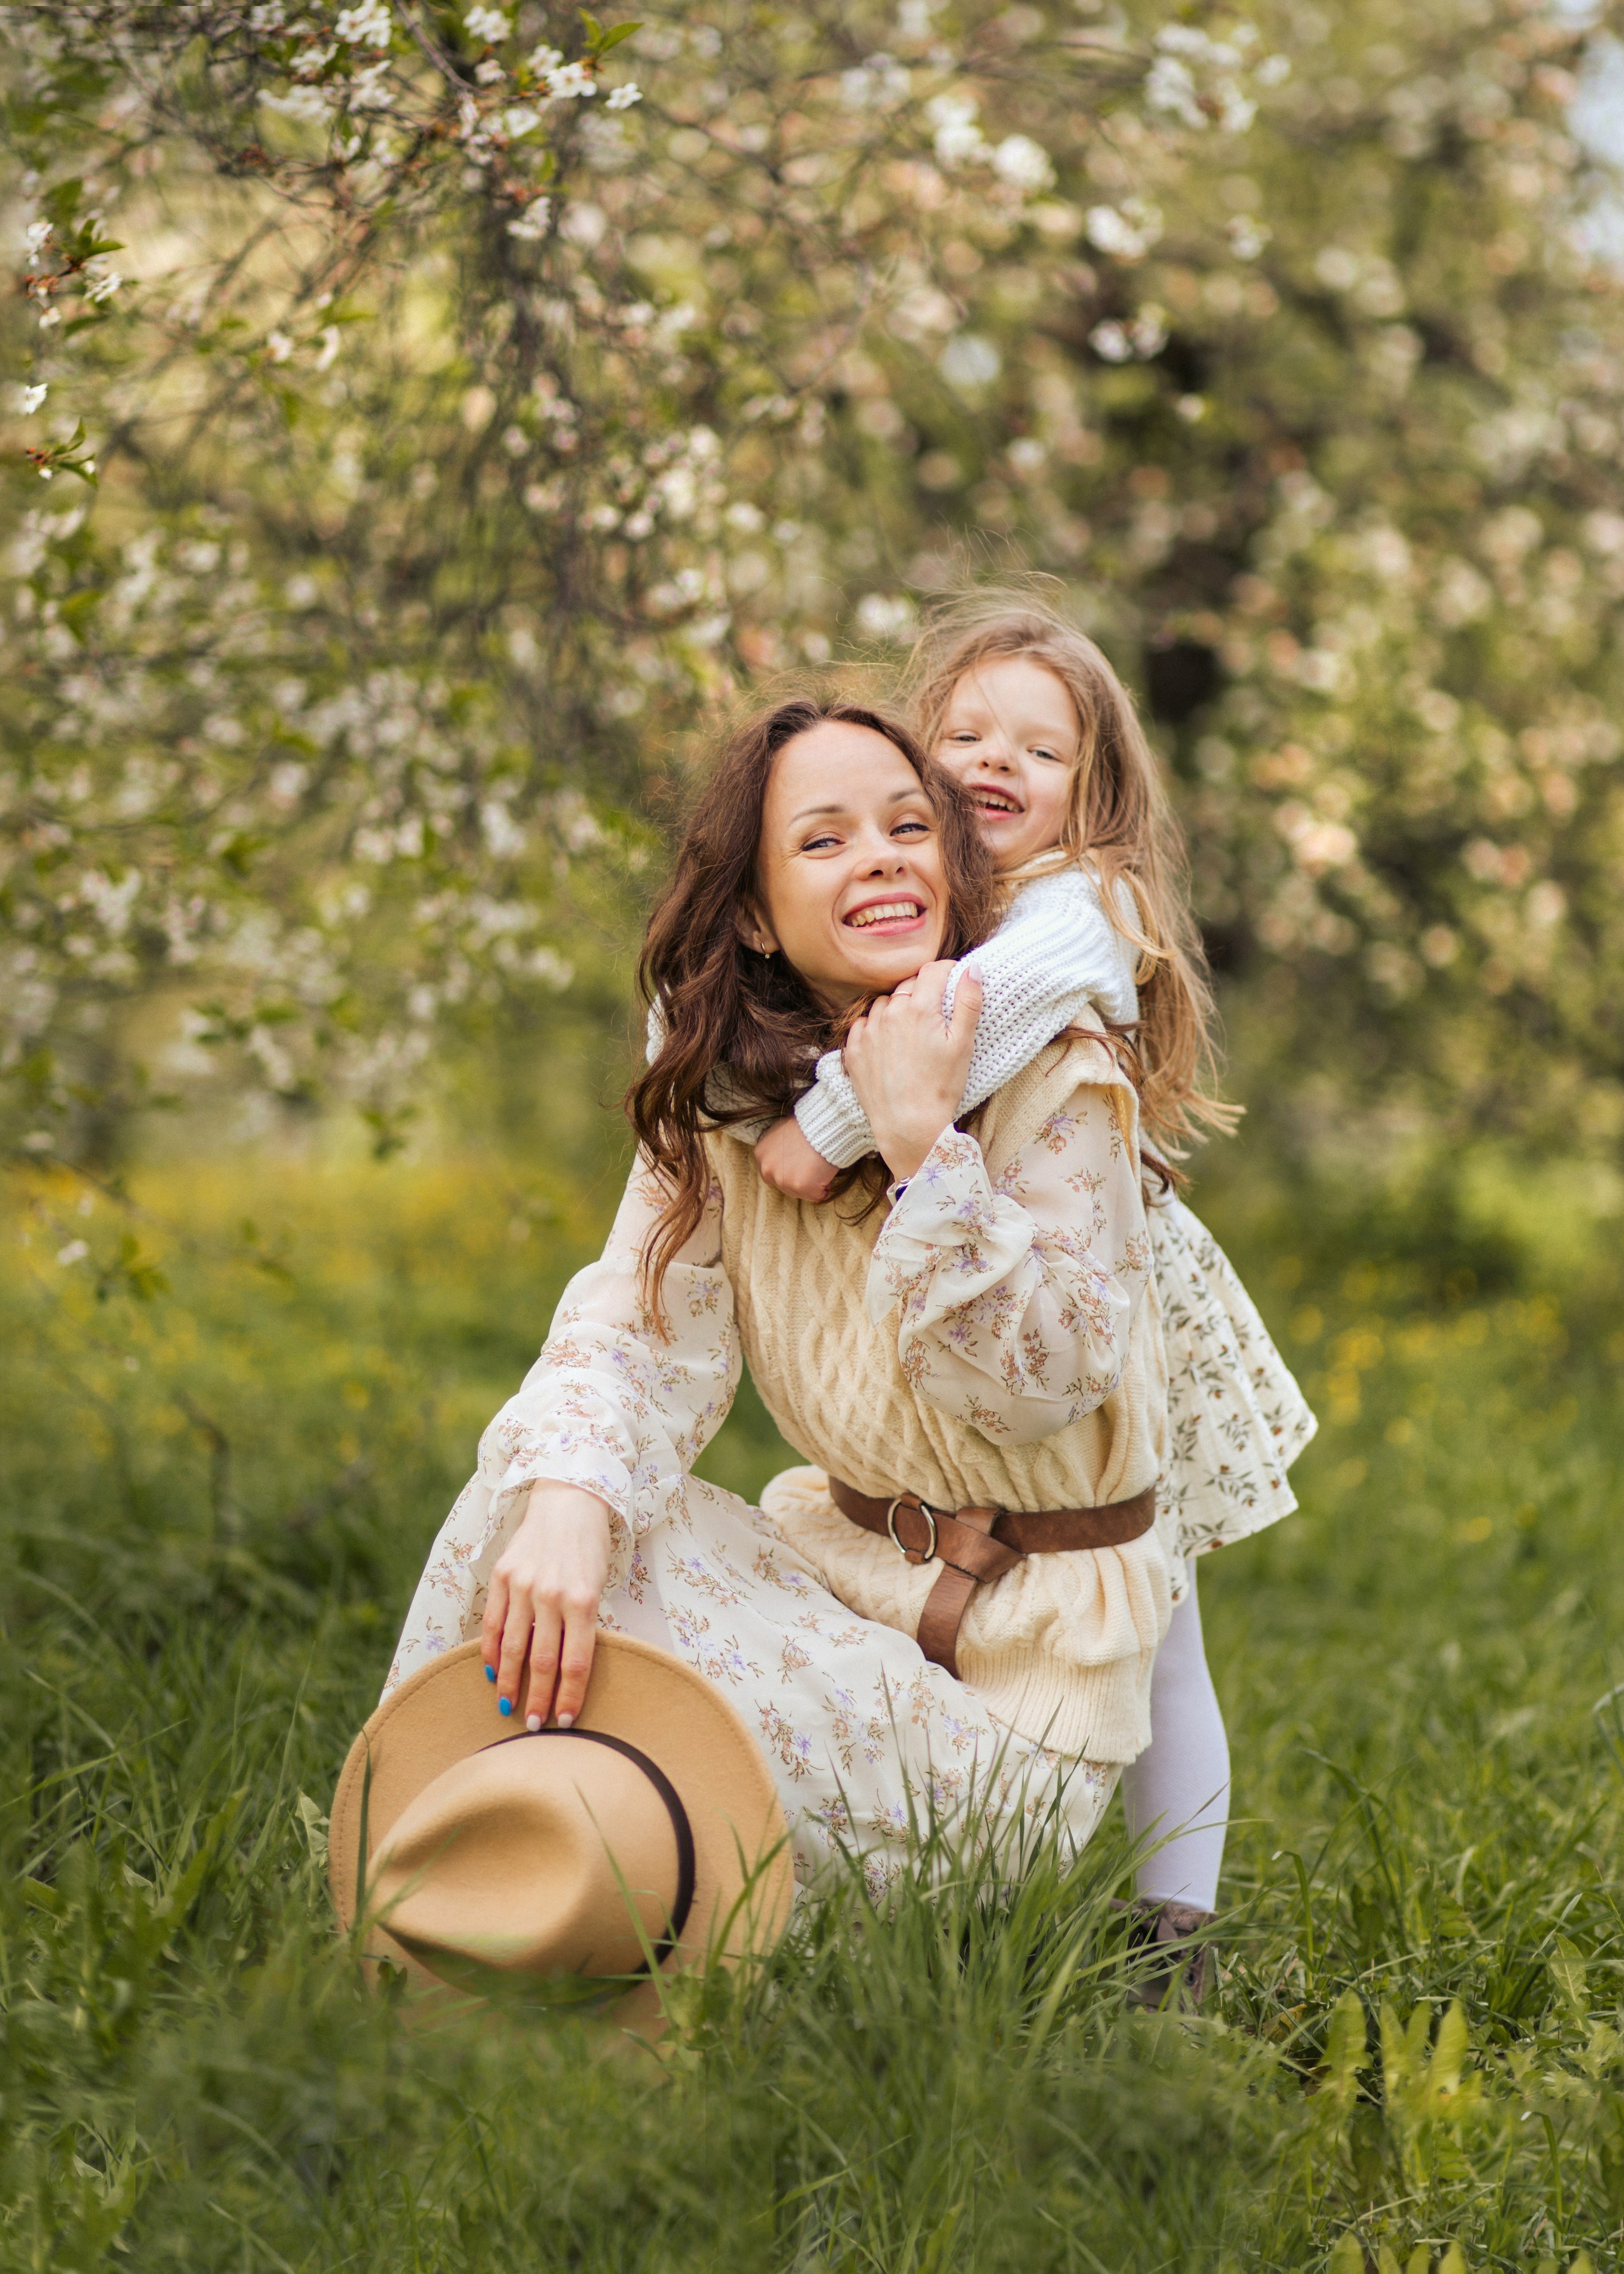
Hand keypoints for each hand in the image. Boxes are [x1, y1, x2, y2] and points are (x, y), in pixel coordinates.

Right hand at [481, 1482, 611, 1728]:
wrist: (569, 1499)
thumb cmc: (591, 1548)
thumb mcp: (598, 1585)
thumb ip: (583, 1624)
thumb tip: (567, 1671)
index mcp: (583, 1600)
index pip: (575, 1663)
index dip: (569, 1697)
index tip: (565, 1722)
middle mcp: (551, 1594)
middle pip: (542, 1662)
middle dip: (538, 1699)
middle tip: (534, 1727)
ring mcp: (523, 1585)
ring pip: (512, 1647)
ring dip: (509, 1683)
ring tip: (508, 1707)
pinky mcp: (502, 1576)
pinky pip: (492, 1623)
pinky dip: (490, 1651)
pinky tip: (491, 1672)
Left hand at [755, 1115, 836, 1201]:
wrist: (822, 1125)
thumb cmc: (806, 1125)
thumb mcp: (781, 1132)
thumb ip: (776, 1148)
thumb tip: (782, 1156)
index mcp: (760, 1154)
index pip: (771, 1173)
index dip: (788, 1170)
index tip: (799, 1164)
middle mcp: (767, 1169)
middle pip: (785, 1185)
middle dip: (799, 1179)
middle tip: (812, 1165)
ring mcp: (784, 1180)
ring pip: (800, 1192)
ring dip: (812, 1184)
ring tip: (819, 1166)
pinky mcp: (802, 1187)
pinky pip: (816, 1195)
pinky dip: (824, 1187)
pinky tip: (825, 1172)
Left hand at [843, 962, 981, 1182]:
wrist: (908, 1127)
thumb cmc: (941, 1088)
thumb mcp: (963, 1045)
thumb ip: (968, 1002)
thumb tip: (974, 969)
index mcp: (920, 1008)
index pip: (933, 970)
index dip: (947, 972)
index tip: (953, 982)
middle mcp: (889, 1013)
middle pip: (908, 986)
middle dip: (924, 993)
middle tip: (937, 1016)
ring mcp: (868, 1031)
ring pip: (884, 1003)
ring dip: (898, 1009)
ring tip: (912, 1033)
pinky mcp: (853, 1049)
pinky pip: (863, 1025)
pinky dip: (876, 1028)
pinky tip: (889, 1046)